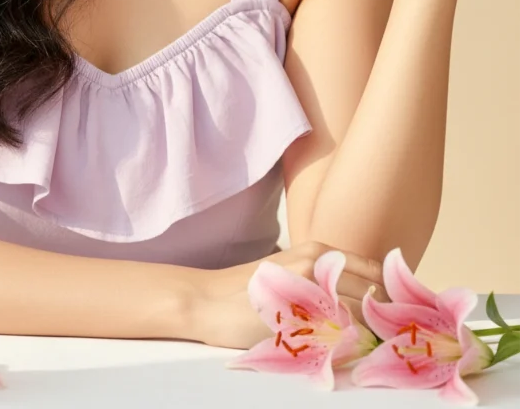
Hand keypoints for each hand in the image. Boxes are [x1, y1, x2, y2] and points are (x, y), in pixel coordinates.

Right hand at [187, 241, 387, 349]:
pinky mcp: (300, 316)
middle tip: (396, 341)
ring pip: (363, 317)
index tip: (401, 316)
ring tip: (376, 353)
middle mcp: (319, 264)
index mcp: (318, 251)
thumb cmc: (248, 292)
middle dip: (389, 318)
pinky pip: (342, 337)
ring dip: (375, 336)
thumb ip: (324, 281)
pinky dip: (353, 348)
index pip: (376, 271)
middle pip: (375, 294)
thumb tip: (363, 303)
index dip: (394, 294)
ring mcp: (310, 289)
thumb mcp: (290, 274)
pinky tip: (349, 357)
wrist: (207, 301)